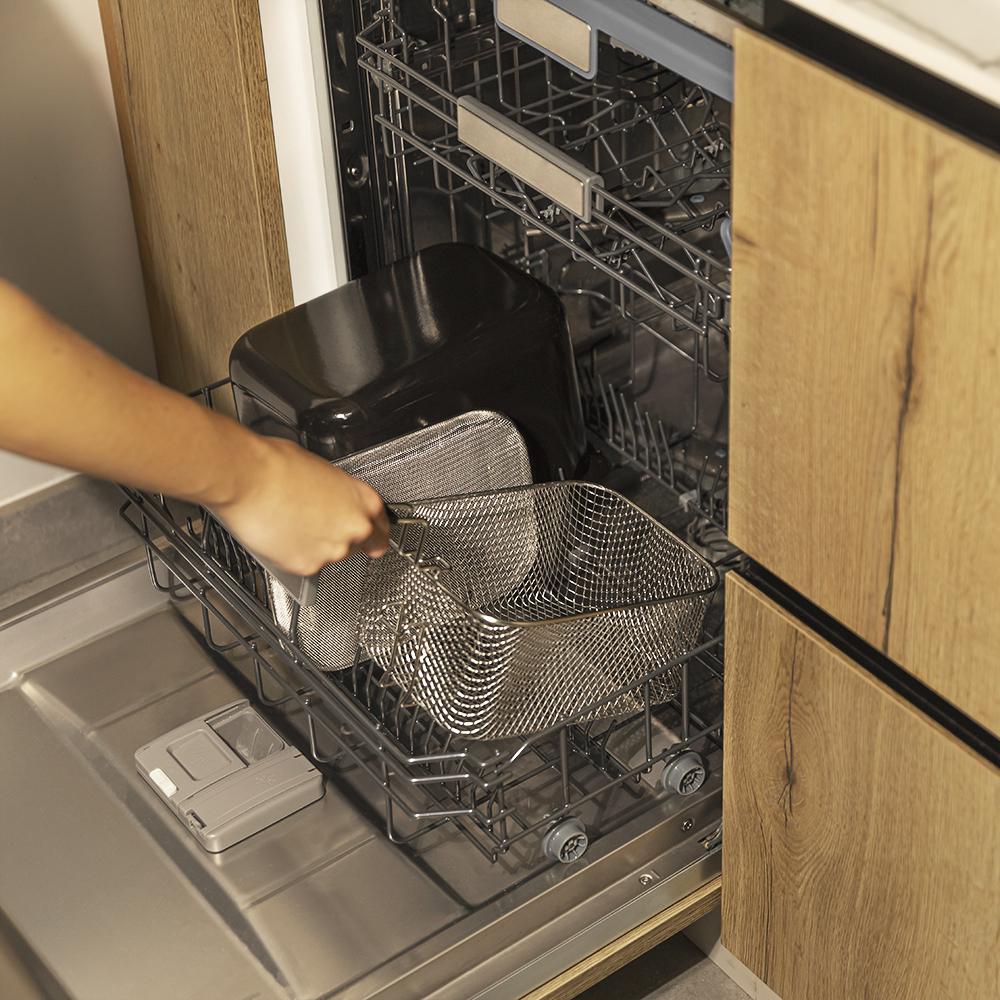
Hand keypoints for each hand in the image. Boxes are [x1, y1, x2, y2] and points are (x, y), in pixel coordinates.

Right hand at [214, 436, 389, 574]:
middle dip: (343, 539)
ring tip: (293, 525)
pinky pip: (307, 565)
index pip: (381, 527)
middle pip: (360, 545)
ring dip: (317, 546)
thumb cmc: (277, 467)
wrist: (247, 479)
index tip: (370, 536)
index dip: (373, 532)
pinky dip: (296, 555)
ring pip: (332, 556)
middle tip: (320, 528)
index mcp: (363, 501)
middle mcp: (354, 529)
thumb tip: (333, 503)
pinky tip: (283, 535)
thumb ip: (338, 495)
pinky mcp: (308, 567)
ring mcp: (332, 551)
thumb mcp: (322, 472)